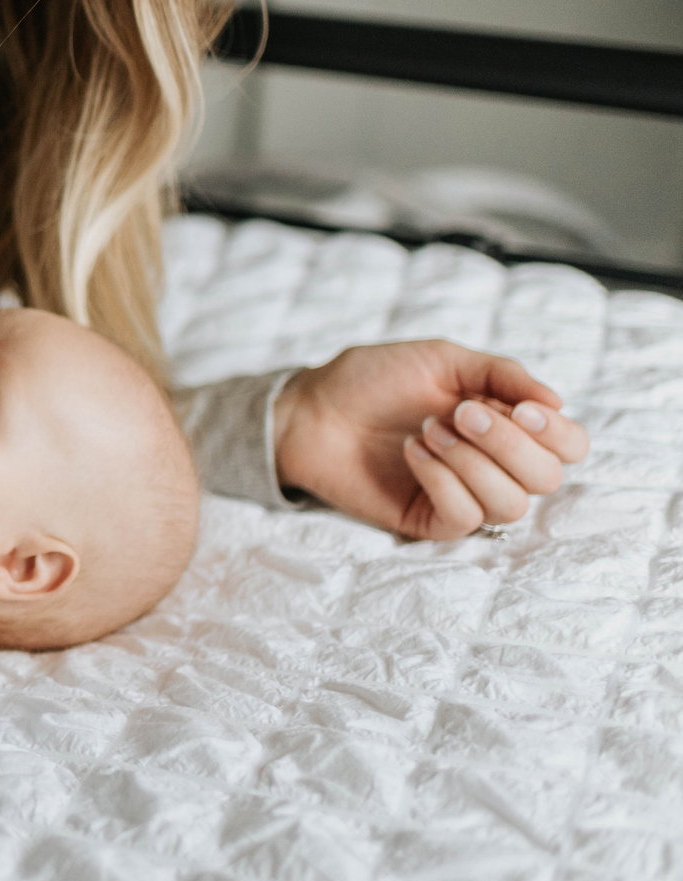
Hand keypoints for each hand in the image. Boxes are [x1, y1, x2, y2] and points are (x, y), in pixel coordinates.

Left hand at [273, 340, 589, 539]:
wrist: (311, 407)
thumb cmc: (372, 379)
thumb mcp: (442, 360)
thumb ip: (502, 375)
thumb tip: (558, 401)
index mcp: (506, 425)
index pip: (569, 447)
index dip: (558, 433)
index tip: (523, 409)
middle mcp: (493, 464)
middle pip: (546, 478)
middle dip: (508, 442)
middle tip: (460, 413)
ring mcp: (463, 495)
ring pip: (511, 504)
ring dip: (472, 462)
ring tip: (427, 430)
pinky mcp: (429, 520)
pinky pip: (464, 517)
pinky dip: (441, 479)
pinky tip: (412, 451)